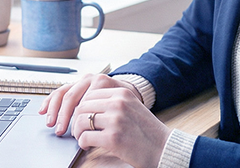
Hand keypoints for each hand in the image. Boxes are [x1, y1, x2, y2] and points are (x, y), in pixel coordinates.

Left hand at [39, 74, 170, 167]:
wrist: (163, 147)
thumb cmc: (146, 131)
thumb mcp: (131, 107)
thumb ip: (112, 102)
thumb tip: (85, 106)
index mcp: (122, 93)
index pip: (90, 93)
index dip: (80, 106)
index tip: (78, 115)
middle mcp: (118, 103)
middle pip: (82, 106)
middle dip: (76, 119)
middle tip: (77, 130)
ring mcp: (116, 119)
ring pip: (80, 120)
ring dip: (77, 131)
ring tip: (82, 137)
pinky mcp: (113, 137)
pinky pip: (85, 137)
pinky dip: (82, 143)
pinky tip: (88, 145)